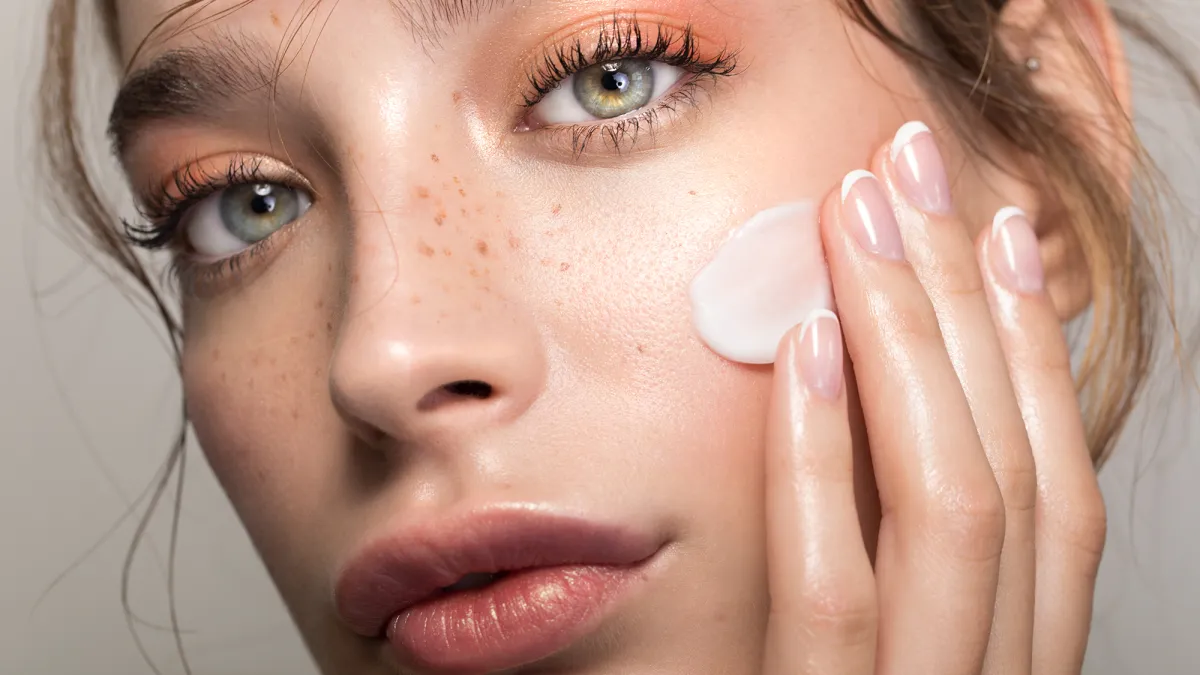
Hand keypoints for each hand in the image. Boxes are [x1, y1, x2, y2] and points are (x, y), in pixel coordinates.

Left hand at [761, 121, 1105, 674]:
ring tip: (862, 218)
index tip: (994, 230)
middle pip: (1006, 467)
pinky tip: (808, 346)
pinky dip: (823, 460)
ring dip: (910, 340)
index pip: (1048, 488)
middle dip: (965, 301)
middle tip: (910, 173)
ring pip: (952, 506)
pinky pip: (831, 591)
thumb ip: (882, 554)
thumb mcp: (870, 643)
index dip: (1026, 347)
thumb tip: (867, 388)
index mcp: (1006, 657)